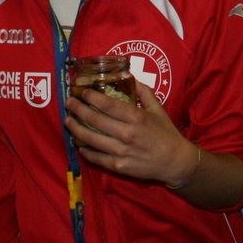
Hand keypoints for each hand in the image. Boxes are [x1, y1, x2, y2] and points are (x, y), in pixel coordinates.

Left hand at [65, 79, 196, 186]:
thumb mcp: (157, 108)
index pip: (107, 104)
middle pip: (94, 120)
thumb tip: (127, 76)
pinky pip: (96, 157)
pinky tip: (79, 143)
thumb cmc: (166, 132)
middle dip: (78, 110)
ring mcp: (121, 152)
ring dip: (76, 129)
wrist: (174, 161)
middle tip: (69, 103)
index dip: (91, 97)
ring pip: (91, 139)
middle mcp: (126, 134)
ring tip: (68, 121)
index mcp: (135, 117)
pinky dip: (85, 150)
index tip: (82, 92)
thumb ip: (143, 91)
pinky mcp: (118, 166)